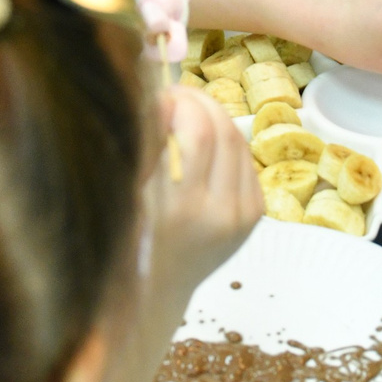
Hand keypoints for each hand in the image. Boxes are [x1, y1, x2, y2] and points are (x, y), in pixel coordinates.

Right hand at [145, 85, 260, 299]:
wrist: (160, 287)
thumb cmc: (130, 239)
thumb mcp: (127, 196)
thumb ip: (145, 148)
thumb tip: (162, 96)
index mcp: (180, 210)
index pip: (196, 133)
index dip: (180, 101)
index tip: (159, 94)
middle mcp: (219, 213)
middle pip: (222, 130)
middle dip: (198, 101)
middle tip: (174, 94)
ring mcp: (242, 215)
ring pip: (237, 140)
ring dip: (213, 115)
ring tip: (187, 110)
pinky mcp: (255, 214)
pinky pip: (245, 159)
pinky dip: (225, 139)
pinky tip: (204, 139)